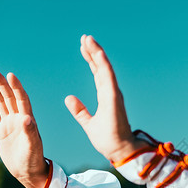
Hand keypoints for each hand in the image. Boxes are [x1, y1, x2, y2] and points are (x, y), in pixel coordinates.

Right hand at [0, 68, 47, 187]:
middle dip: (2, 84)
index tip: (10, 75)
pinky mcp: (1, 131)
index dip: (16, 87)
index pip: (21, 99)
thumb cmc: (33, 160)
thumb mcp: (32, 146)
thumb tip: (26, 118)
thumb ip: (30, 132)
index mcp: (28, 120)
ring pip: (2, 103)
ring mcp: (10, 124)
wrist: (28, 171)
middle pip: (10, 97)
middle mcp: (19, 119)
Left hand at [65, 35, 147, 162]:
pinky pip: (109, 78)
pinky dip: (103, 65)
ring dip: (97, 53)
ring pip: (105, 69)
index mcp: (106, 96)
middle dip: (93, 52)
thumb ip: (80, 111)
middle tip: (85, 37)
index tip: (83, 47)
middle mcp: (111, 92)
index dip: (91, 60)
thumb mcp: (88, 123)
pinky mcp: (114, 98)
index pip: (97, 74)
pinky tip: (98, 53)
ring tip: (88, 39)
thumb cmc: (108, 138)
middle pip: (101, 67)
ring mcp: (114, 94)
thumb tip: (68, 98)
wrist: (119, 150)